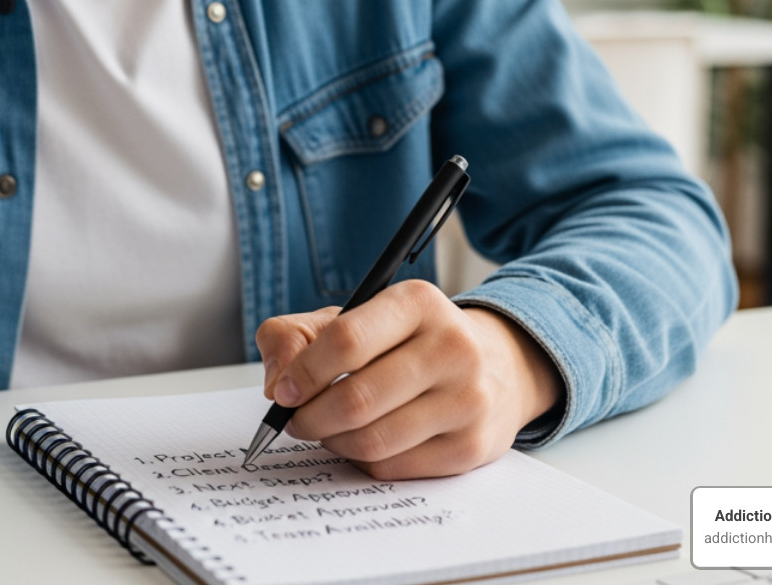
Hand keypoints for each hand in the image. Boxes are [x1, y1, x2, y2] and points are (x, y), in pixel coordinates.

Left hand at [254, 279, 563, 479]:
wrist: (495, 367)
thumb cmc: (410, 342)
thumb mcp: (356, 317)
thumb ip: (298, 334)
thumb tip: (277, 381)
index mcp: (418, 303)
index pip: (346, 340)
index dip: (303, 372)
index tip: (284, 391)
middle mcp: (452, 347)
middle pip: (356, 399)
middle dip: (310, 417)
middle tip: (296, 420)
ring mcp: (467, 400)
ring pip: (372, 440)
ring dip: (333, 442)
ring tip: (326, 430)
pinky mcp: (471, 446)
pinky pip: (393, 468)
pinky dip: (363, 461)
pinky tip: (361, 442)